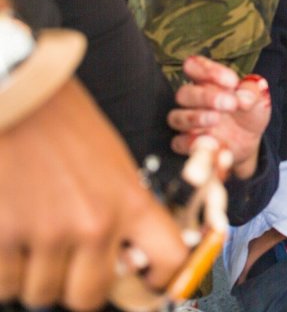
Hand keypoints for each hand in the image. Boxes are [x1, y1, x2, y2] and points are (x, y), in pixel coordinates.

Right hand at [0, 79, 185, 309]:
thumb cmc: (66, 126)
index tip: (146, 284)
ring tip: (30, 237)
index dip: (159, 281)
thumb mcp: (114, 165)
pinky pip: (4, 284)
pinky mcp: (2, 236)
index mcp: (132, 202)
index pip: (169, 262)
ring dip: (33, 276)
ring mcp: (47, 233)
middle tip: (65, 262)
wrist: (21, 96)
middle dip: (75, 286)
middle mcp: (95, 224)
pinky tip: (7, 237)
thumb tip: (125, 260)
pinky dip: (3, 272)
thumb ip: (122, 213)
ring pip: (41, 293)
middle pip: (89, 297)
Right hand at [169, 56, 270, 179]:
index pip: (194, 66)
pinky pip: (179, 143)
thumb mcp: (258, 98)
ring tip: (216, 119)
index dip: (208, 70)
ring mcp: (189, 123)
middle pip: (184, 93)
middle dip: (206, 97)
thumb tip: (244, 97)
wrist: (251, 140)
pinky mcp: (189, 144)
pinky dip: (191, 142)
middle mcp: (194, 101)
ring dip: (195, 117)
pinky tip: (211, 140)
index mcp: (208, 81)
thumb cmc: (249, 112)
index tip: (232, 81)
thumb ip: (252, 92)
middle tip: (231, 103)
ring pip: (176, 117)